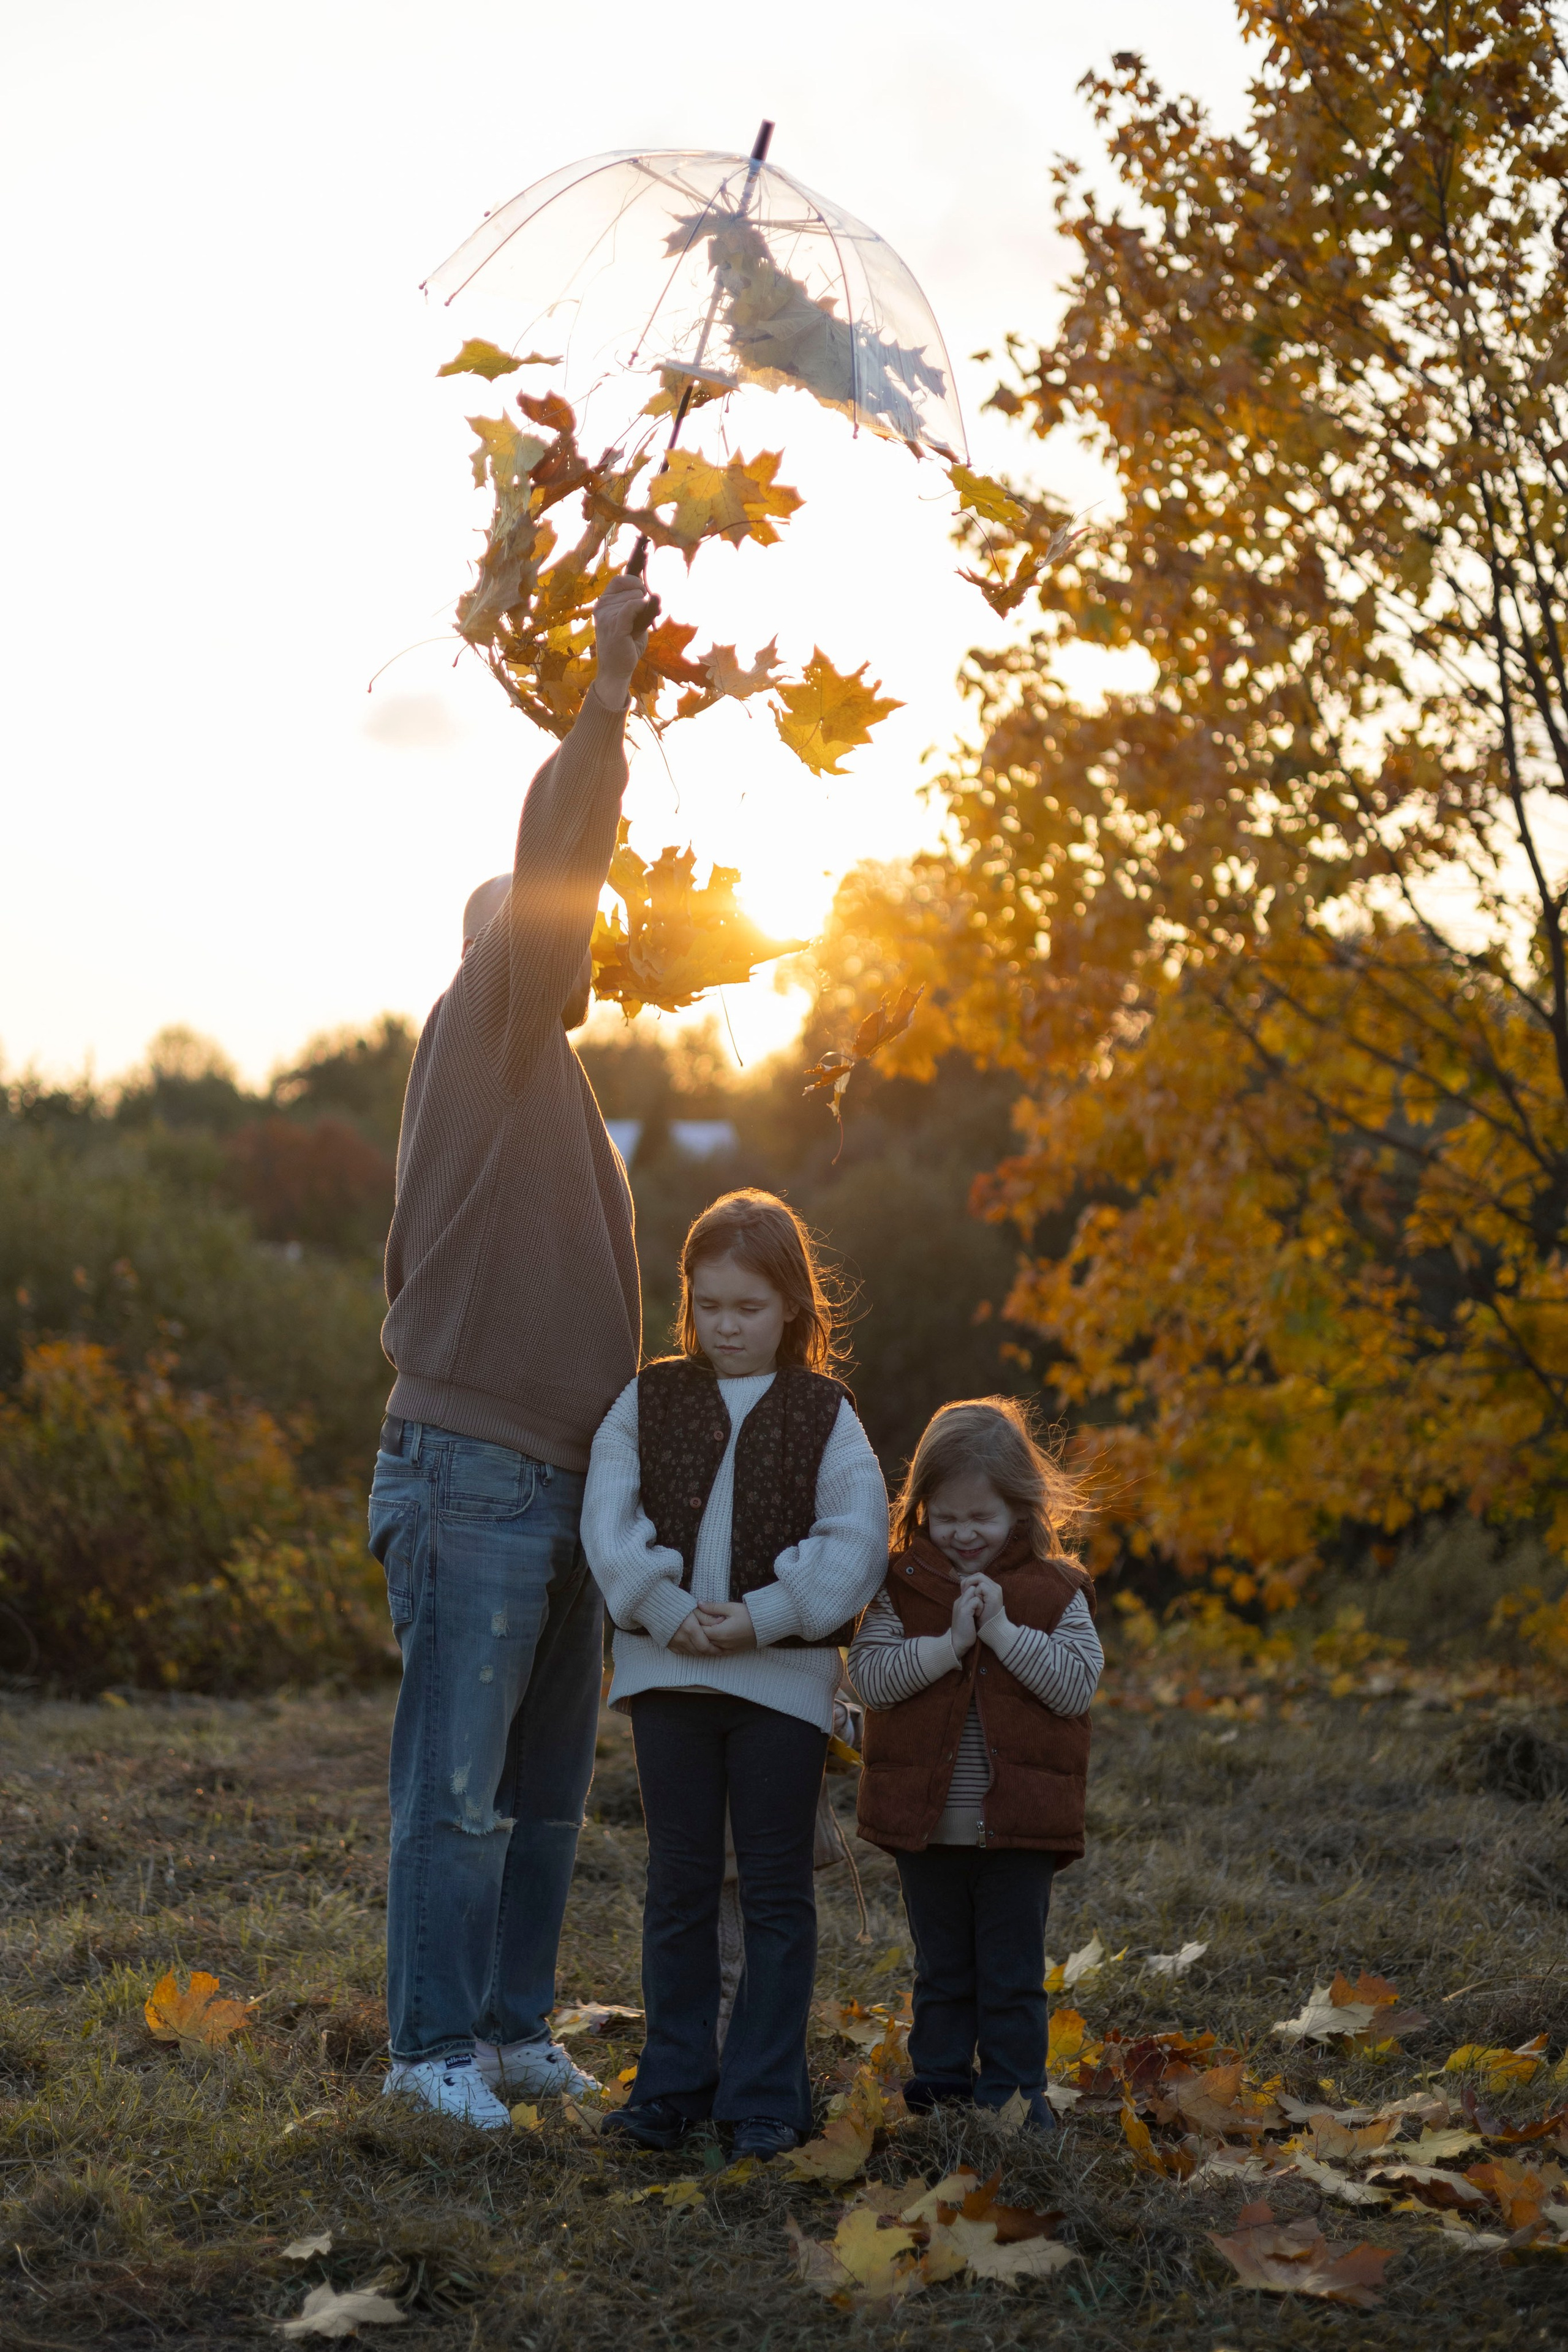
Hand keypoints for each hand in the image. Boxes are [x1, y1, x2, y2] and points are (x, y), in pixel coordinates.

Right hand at [592, 575, 659, 707]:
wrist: (617, 670)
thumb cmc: (626, 645)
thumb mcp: (631, 620)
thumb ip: (636, 604)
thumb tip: (652, 590)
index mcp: (603, 603)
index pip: (619, 580)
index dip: (635, 581)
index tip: (644, 592)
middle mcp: (601, 607)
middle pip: (630, 587)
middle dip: (643, 599)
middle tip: (644, 617)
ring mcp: (606, 616)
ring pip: (633, 598)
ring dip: (644, 609)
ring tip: (640, 627)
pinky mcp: (614, 625)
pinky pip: (631, 606)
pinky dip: (641, 608)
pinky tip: (643, 618)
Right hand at [668, 1609, 717, 1655]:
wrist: (657, 1605)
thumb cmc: (677, 1604)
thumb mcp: (695, 1608)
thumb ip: (708, 1617)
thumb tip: (722, 1621)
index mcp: (690, 1629)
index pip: (705, 1647)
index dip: (714, 1650)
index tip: (721, 1649)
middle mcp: (682, 1639)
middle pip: (699, 1652)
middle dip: (709, 1652)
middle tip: (716, 1649)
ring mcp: (674, 1643)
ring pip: (691, 1653)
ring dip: (699, 1651)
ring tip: (706, 1646)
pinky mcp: (668, 1644)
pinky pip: (681, 1652)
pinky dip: (689, 1650)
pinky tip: (693, 1645)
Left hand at [695, 1601, 757, 1653]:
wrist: (766, 1626)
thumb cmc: (749, 1614)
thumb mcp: (731, 1608)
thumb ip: (713, 1607)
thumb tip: (699, 1604)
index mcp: (720, 1632)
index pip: (699, 1630)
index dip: (694, 1622)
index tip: (693, 1614)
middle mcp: (722, 1644)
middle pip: (702, 1640)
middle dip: (697, 1631)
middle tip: (695, 1621)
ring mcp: (727, 1650)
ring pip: (707, 1648)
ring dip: (703, 1640)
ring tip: (700, 1630)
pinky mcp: (731, 1652)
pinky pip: (716, 1653)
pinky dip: (710, 1648)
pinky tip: (708, 1641)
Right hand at [949, 1584, 980, 1656]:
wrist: (957, 1643)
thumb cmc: (966, 1632)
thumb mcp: (967, 1616)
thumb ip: (971, 1607)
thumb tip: (980, 1601)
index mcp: (960, 1602)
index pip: (970, 1587)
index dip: (978, 1592)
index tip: (982, 1604)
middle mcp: (959, 1601)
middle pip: (972, 1586)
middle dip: (980, 1593)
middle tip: (981, 1607)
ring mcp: (960, 1604)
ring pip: (974, 1590)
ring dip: (980, 1600)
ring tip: (979, 1612)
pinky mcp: (964, 1610)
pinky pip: (976, 1600)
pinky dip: (980, 1607)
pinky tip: (977, 1616)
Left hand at [963, 1573, 1004, 1628]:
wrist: (989, 1630)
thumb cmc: (981, 1618)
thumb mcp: (976, 1603)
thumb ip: (974, 1593)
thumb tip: (964, 1584)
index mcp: (991, 1589)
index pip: (978, 1577)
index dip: (969, 1581)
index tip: (962, 1591)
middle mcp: (995, 1587)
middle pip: (979, 1575)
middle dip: (969, 1581)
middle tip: (963, 1592)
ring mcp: (995, 1590)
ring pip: (980, 1577)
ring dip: (971, 1585)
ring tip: (966, 1595)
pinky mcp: (994, 1594)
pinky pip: (982, 1586)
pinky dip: (976, 1592)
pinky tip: (975, 1601)